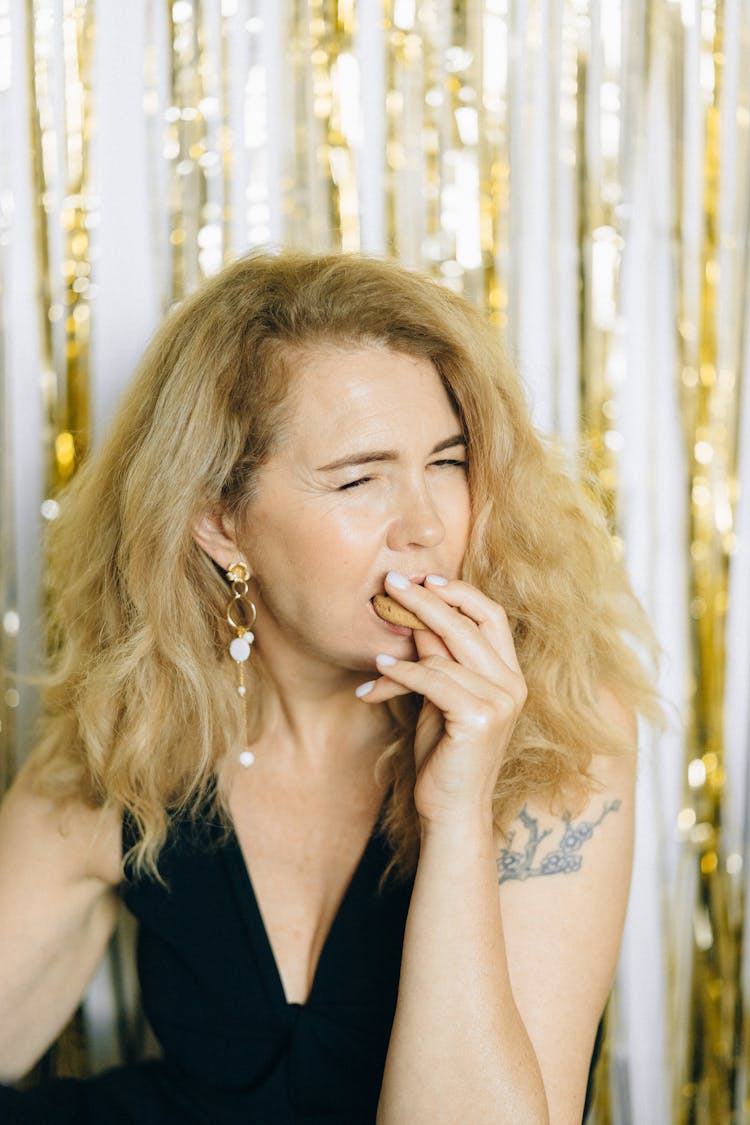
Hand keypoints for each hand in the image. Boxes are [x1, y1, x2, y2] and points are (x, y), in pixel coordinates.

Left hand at [358, 572, 526, 826]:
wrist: (451, 810)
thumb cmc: (443, 754)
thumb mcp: (439, 696)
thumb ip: (436, 657)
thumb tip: (415, 614)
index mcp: (510, 674)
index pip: (491, 616)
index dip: (458, 593)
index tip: (424, 579)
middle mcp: (512, 684)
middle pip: (468, 624)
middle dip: (426, 600)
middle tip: (391, 582)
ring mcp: (501, 701)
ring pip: (445, 653)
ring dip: (402, 644)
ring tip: (372, 643)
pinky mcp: (480, 718)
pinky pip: (433, 680)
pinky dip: (402, 672)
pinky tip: (378, 669)